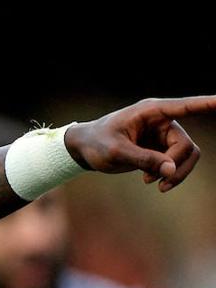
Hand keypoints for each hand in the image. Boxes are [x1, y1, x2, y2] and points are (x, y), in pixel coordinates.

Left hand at [65, 96, 208, 191]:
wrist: (83, 149)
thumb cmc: (96, 143)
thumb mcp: (116, 152)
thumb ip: (143, 159)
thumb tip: (171, 169)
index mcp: (151, 112)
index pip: (185, 106)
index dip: (207, 104)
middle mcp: (162, 121)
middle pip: (186, 145)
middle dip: (175, 166)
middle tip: (153, 181)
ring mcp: (163, 135)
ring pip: (187, 156)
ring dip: (176, 173)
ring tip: (153, 184)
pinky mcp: (161, 148)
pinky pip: (178, 163)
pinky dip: (169, 174)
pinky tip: (150, 181)